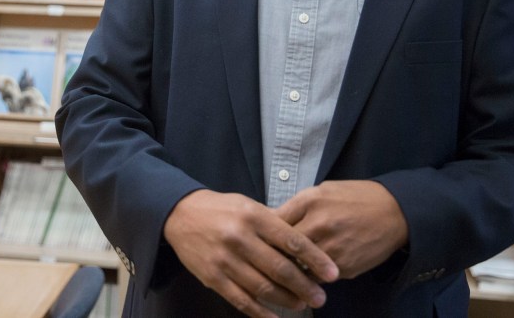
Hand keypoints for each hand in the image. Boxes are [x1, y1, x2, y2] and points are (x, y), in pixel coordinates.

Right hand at [163, 189, 338, 317]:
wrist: (181, 214)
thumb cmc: (222, 209)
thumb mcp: (249, 206)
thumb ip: (274, 224)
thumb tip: (305, 246)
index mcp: (254, 217)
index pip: (292, 240)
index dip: (315, 259)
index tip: (332, 273)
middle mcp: (241, 238)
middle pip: (280, 268)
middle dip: (305, 286)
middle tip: (321, 296)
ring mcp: (225, 260)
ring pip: (263, 287)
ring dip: (286, 300)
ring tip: (302, 304)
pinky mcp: (213, 277)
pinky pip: (241, 300)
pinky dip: (260, 312)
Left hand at [276, 180, 407, 279]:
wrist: (394, 212)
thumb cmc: (355, 198)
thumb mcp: (322, 191)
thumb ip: (296, 206)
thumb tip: (269, 220)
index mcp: (310, 202)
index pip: (273, 223)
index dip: (263, 233)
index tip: (257, 239)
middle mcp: (319, 225)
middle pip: (282, 248)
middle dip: (273, 254)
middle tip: (266, 259)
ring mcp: (331, 249)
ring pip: (298, 267)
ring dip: (291, 269)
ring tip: (286, 269)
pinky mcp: (344, 268)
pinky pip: (318, 277)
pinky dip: (312, 275)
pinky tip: (310, 271)